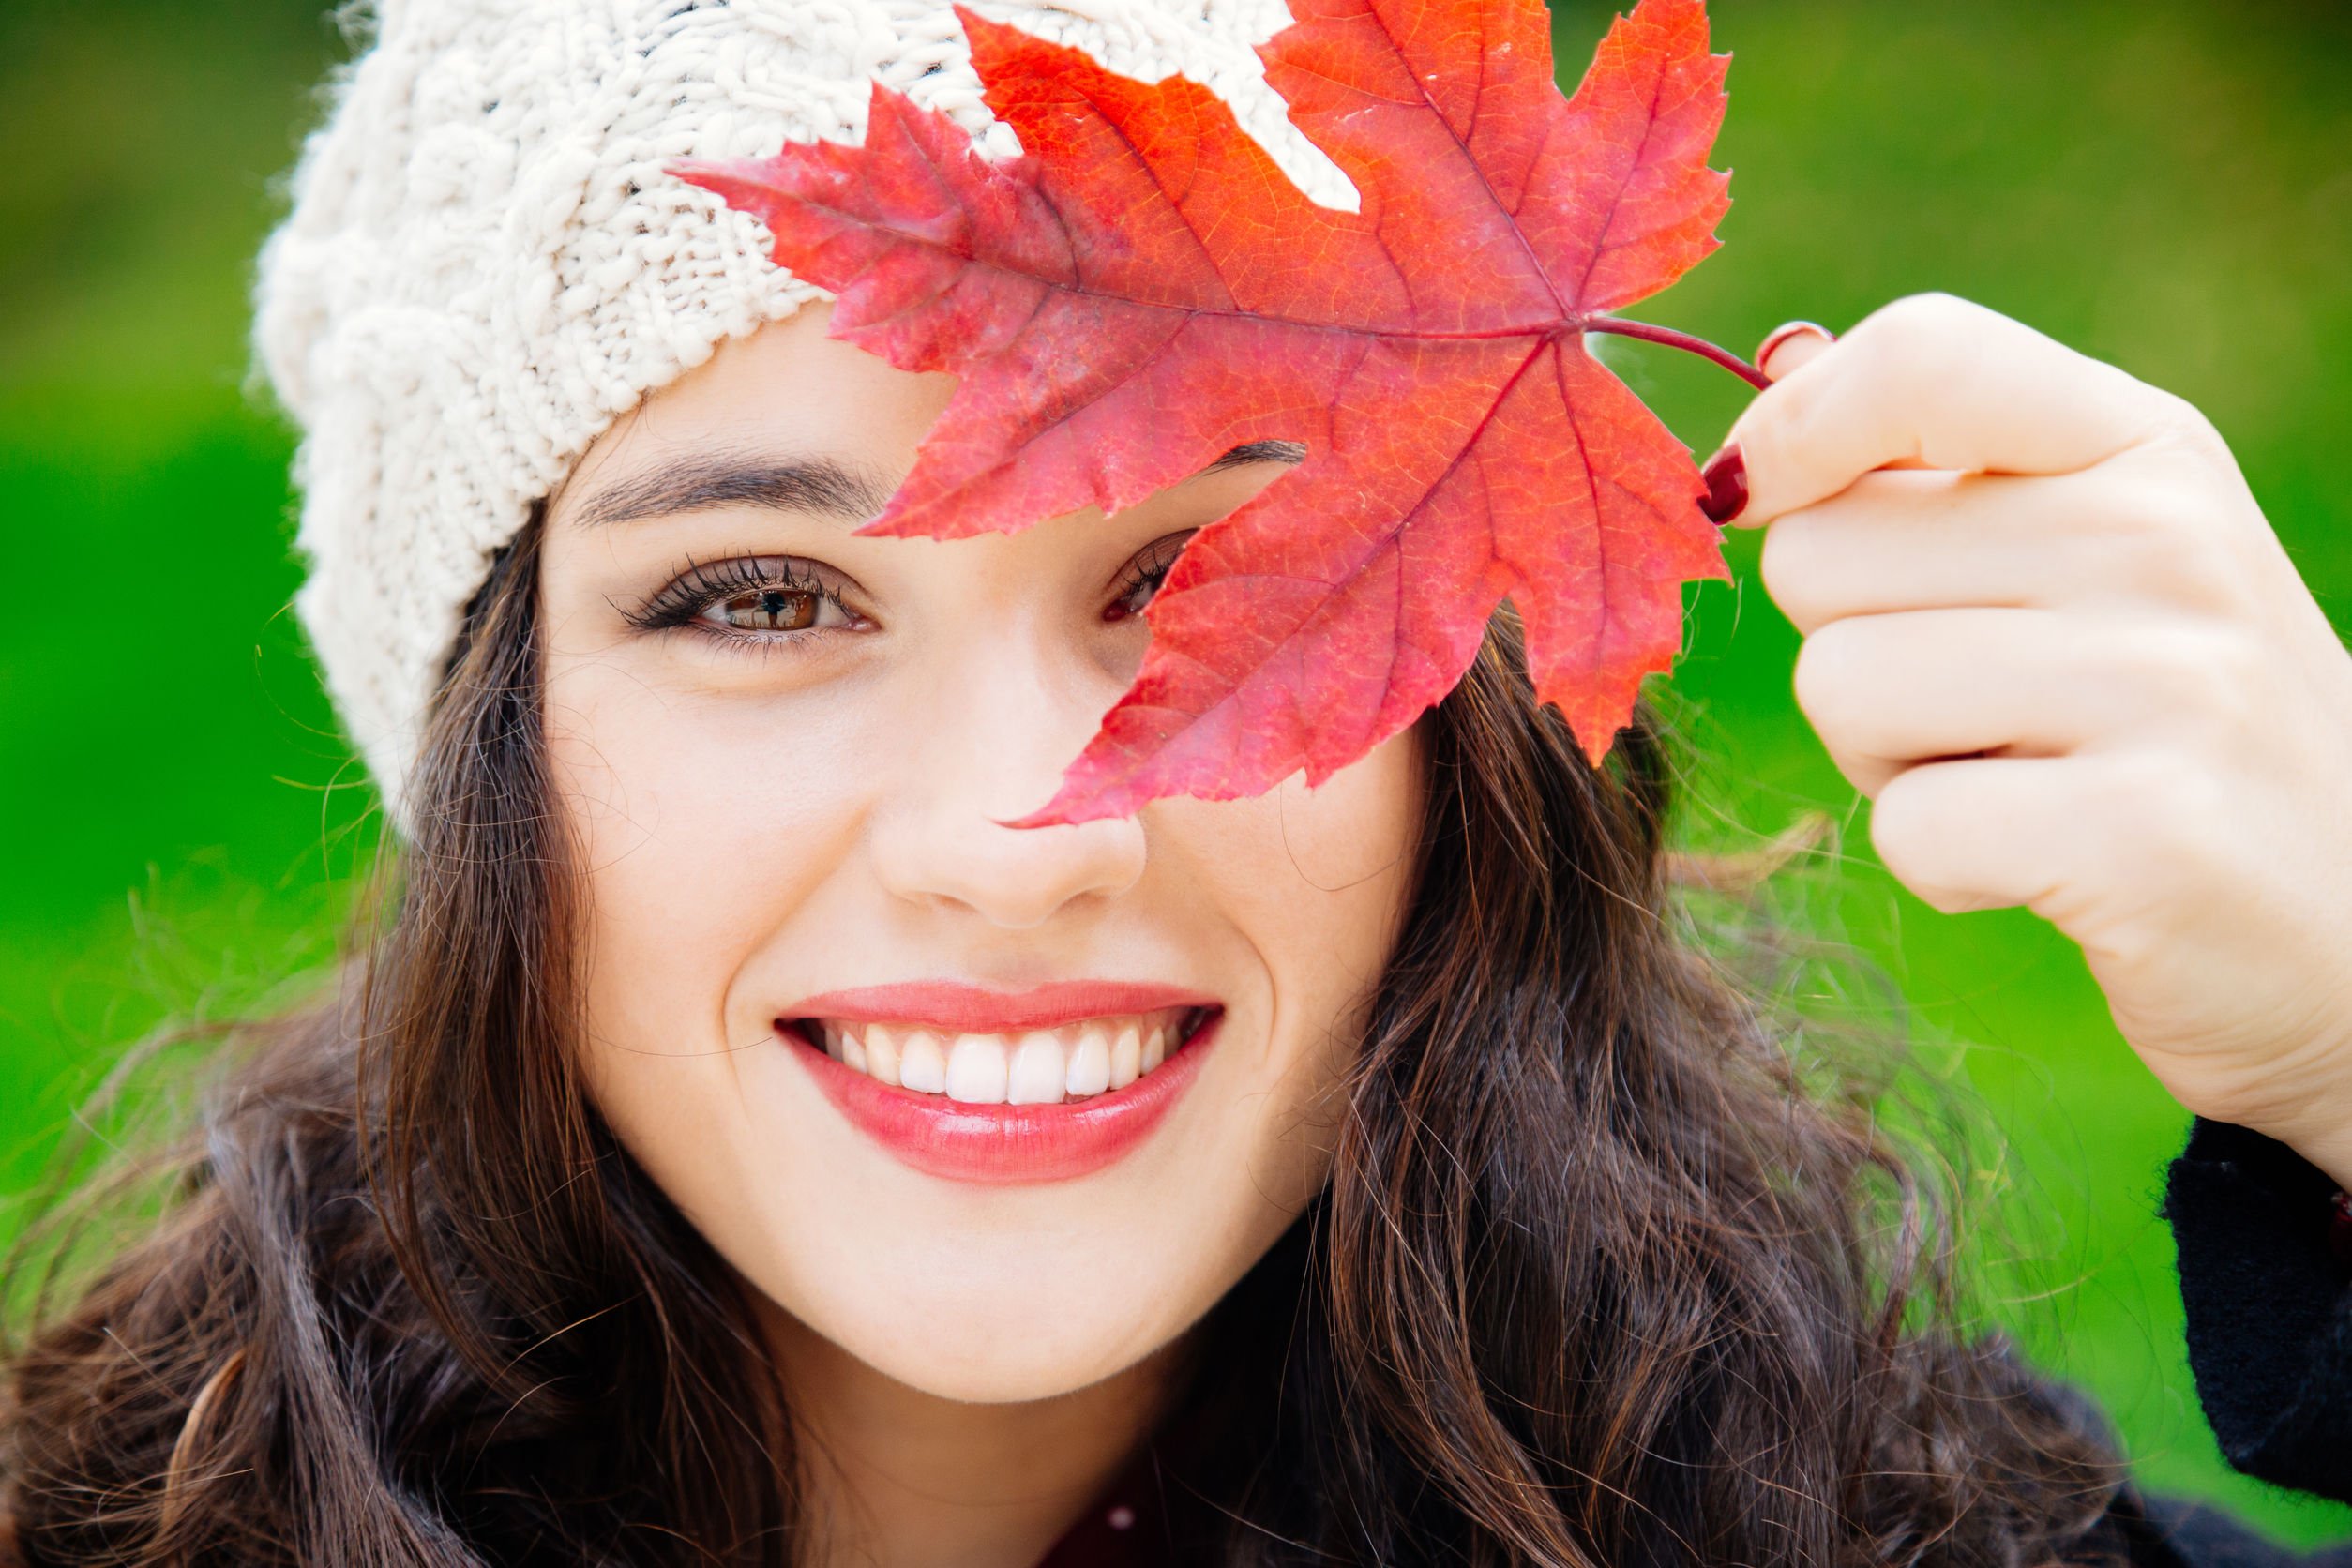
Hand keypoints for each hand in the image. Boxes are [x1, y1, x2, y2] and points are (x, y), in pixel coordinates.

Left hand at [1718, 293, 2351, 1188]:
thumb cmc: (2176, 730)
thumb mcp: (2096, 558)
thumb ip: (1939, 461)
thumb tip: (1782, 358)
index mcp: (2147, 447)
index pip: (1923, 353)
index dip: (1793, 427)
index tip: (1753, 496)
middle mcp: (2164, 539)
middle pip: (1817, 554)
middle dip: (1854, 644)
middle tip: (1986, 708)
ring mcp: (2166, 682)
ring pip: (1838, 688)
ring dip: (1890, 763)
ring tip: (2026, 778)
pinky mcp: (2144, 833)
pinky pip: (1904, 827)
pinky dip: (1945, 866)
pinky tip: (2051, 860)